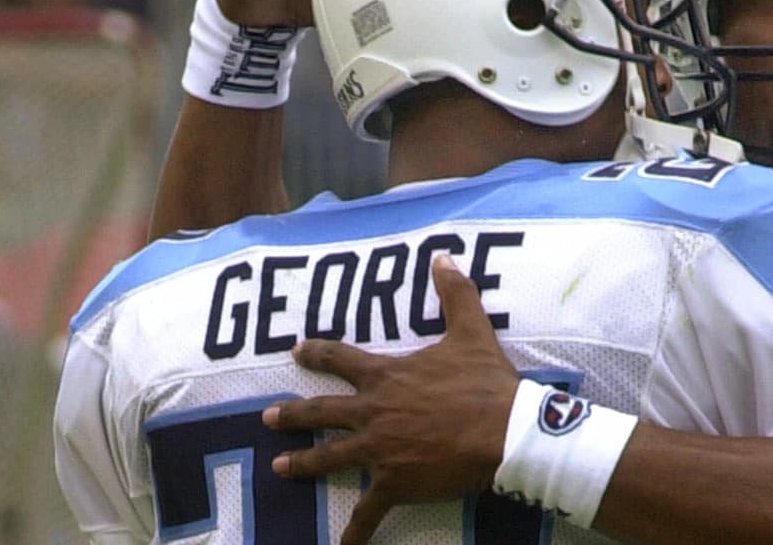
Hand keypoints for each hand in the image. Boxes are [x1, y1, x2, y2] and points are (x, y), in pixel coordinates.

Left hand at [263, 255, 519, 544]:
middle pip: (321, 412)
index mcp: (387, 377)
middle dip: (292, 415)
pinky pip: (368, 512)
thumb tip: (443, 257)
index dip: (317, 354)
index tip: (297, 351)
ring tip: (279, 467)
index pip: (341, 360)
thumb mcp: (471, 331)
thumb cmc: (486, 383)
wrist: (505, 432)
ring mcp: (379, 450)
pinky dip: (354, 533)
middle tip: (268, 417)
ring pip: (329, 458)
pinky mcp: (394, 483)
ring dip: (302, 463)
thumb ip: (454, 294)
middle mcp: (373, 412)